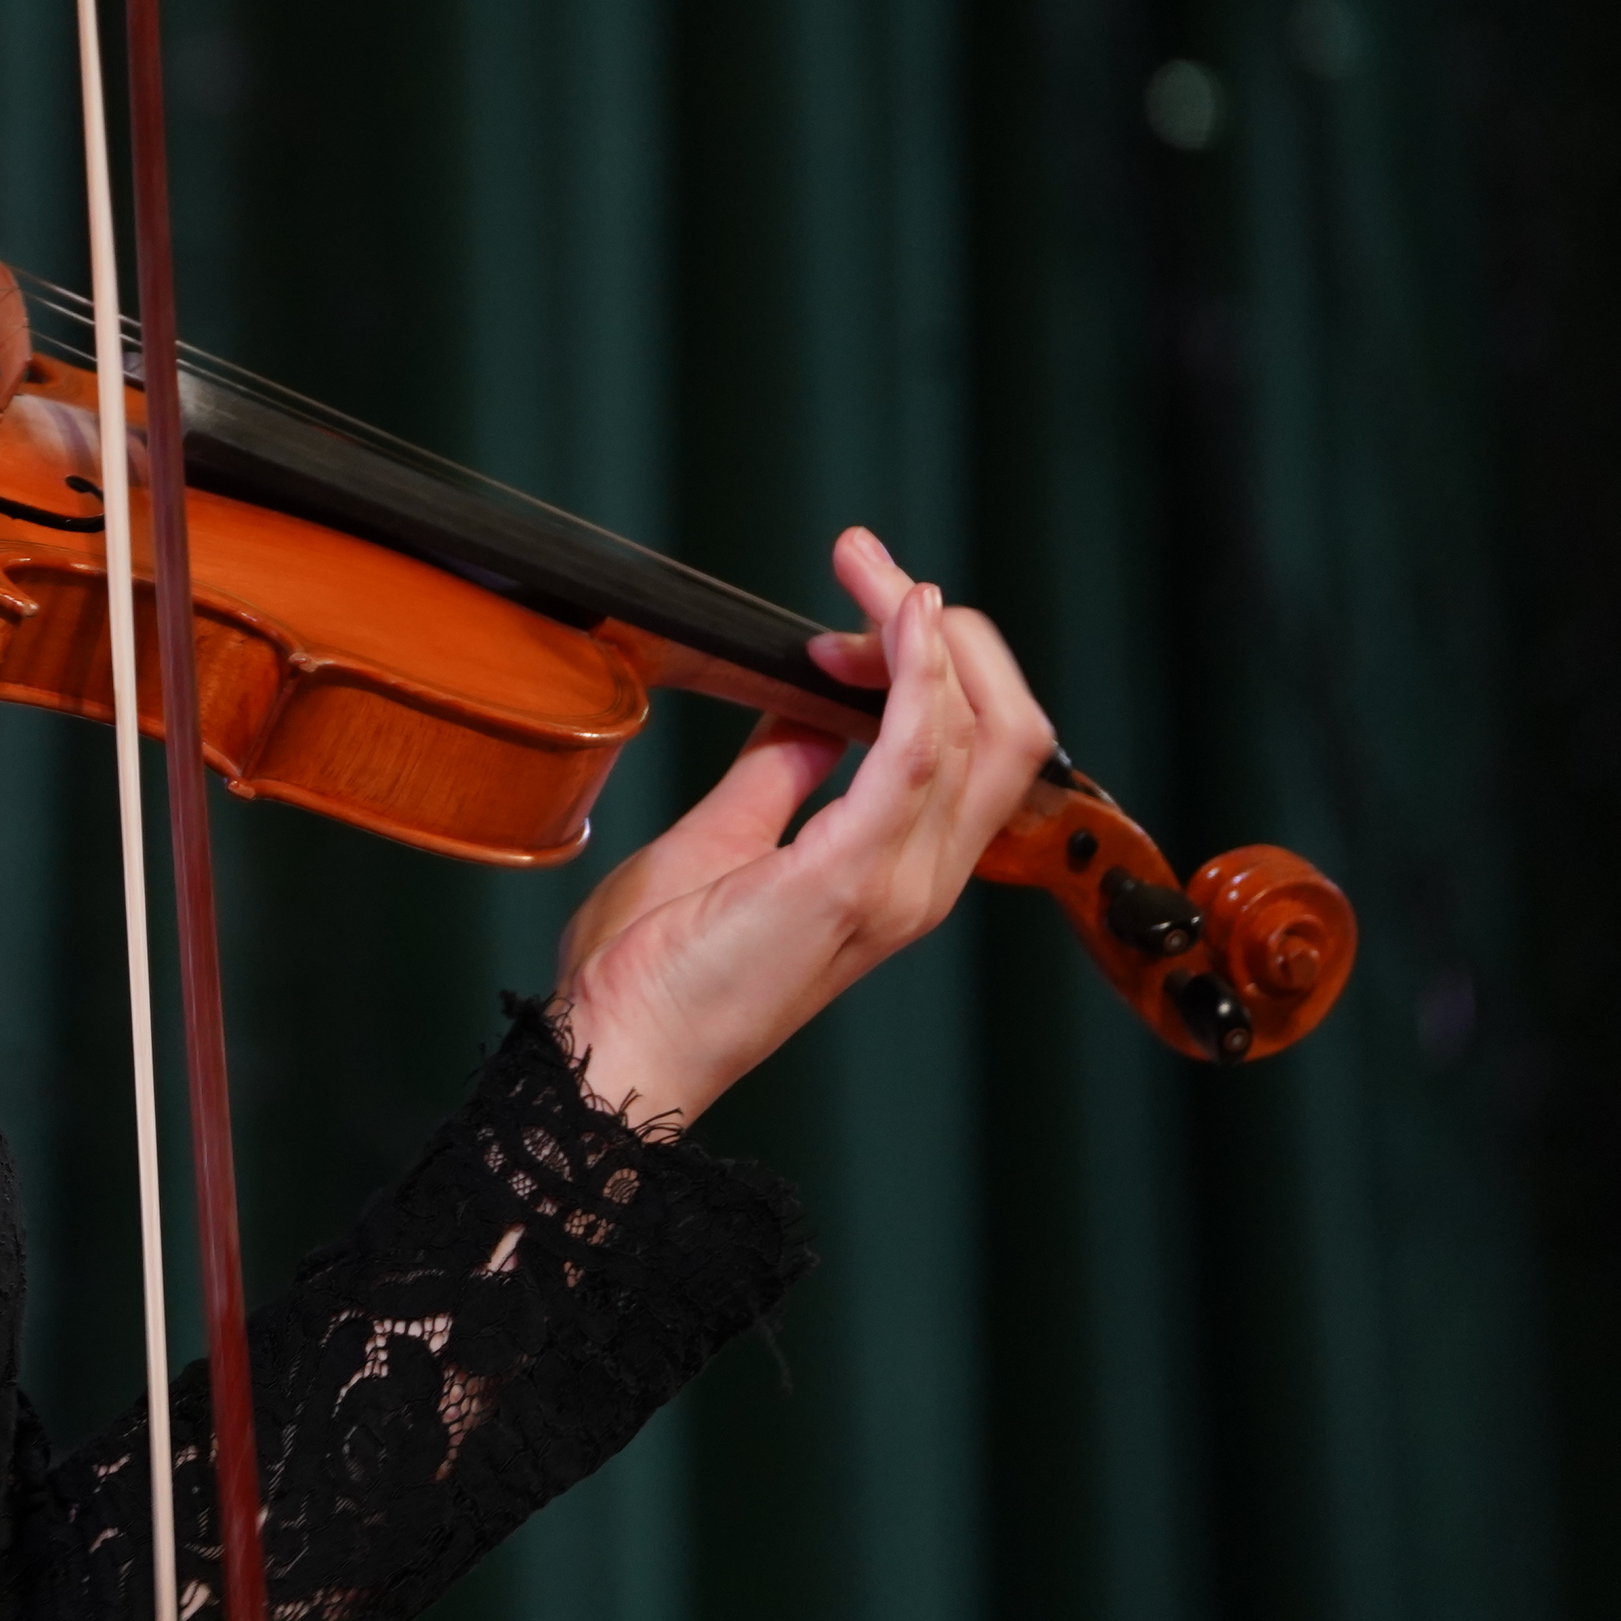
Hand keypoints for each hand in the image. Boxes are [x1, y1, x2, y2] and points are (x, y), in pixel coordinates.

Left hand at [553, 526, 1053, 1126]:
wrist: (616, 1049)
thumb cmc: (654, 970)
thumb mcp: (724, 839)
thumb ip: (777, 776)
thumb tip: (809, 712)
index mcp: (896, 871)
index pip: (973, 745)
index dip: (928, 663)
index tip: (847, 617)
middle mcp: (918, 878)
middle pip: (1004, 728)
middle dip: (951, 633)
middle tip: (866, 571)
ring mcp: (895, 882)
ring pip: (978, 730)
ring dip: (920, 631)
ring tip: (865, 571)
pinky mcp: (851, 877)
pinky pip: (916, 756)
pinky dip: (918, 673)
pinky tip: (899, 616)